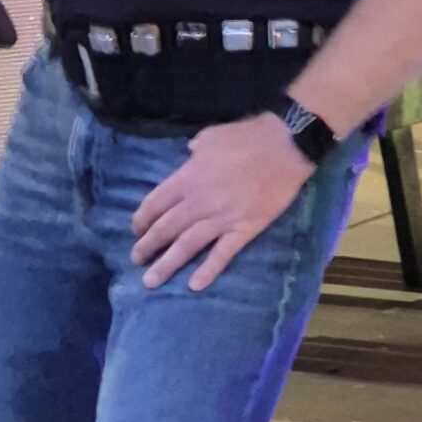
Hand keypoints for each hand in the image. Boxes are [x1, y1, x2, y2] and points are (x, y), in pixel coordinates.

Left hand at [131, 114, 311, 290]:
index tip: (136, 231)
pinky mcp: (244, 229)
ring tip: (151, 280)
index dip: (141, 220)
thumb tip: (189, 154)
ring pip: (186, 246)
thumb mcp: (211, 136)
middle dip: (147, 246)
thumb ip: (195, 150)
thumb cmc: (248, 136)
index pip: (154, 204)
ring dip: (166, 264)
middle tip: (136, 260)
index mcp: (187, 178)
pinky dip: (208, 270)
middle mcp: (198, 202)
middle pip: (165, 229)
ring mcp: (221, 218)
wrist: (286, 146)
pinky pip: (222, 254)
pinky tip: (195, 285)